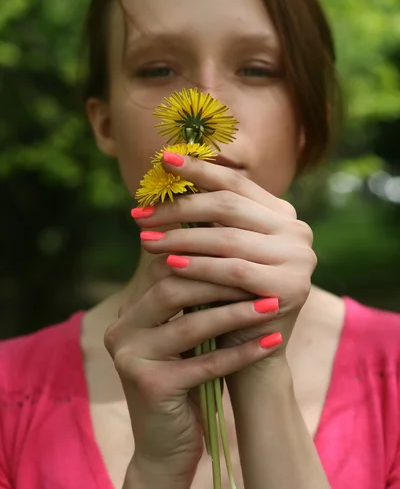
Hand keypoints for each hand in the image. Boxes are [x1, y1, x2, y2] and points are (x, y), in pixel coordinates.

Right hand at [104, 230, 282, 483]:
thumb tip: (232, 253)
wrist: (164, 447)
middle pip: (172, 289)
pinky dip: (241, 352)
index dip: (204, 258)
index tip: (245, 253)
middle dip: (221, 281)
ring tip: (272, 305)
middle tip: (261, 275)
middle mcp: (121, 331)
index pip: (163, 268)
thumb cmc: (183, 382)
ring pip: (190, 324)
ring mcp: (130, 358)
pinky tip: (270, 342)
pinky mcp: (150, 386)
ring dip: (236, 314)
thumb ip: (193, 301)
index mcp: (129, 313)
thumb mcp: (184, 337)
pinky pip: (204, 364)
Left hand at [137, 152, 316, 367]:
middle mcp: (298, 230)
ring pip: (226, 238)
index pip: (236, 183)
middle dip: (179, 207)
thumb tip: (164, 175)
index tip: (163, 160)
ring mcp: (299, 258)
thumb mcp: (220, 249)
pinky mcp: (291, 287)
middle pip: (228, 207)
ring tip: (146, 239)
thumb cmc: (227, 294)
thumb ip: (206, 217)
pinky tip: (169, 264)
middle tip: (141, 213)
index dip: (198, 169)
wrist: (251, 350)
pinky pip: (233, 270)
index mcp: (283, 214)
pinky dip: (198, 266)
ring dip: (180, 237)